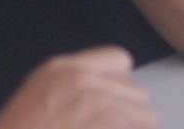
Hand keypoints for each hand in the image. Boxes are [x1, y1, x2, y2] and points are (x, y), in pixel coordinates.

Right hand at [0, 48, 155, 128]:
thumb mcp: (37, 102)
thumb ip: (75, 92)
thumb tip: (119, 99)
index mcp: (59, 70)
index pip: (120, 62)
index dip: (119, 90)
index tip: (106, 113)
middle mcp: (81, 80)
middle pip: (137, 94)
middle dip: (128, 120)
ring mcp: (99, 103)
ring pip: (147, 118)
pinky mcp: (112, 122)